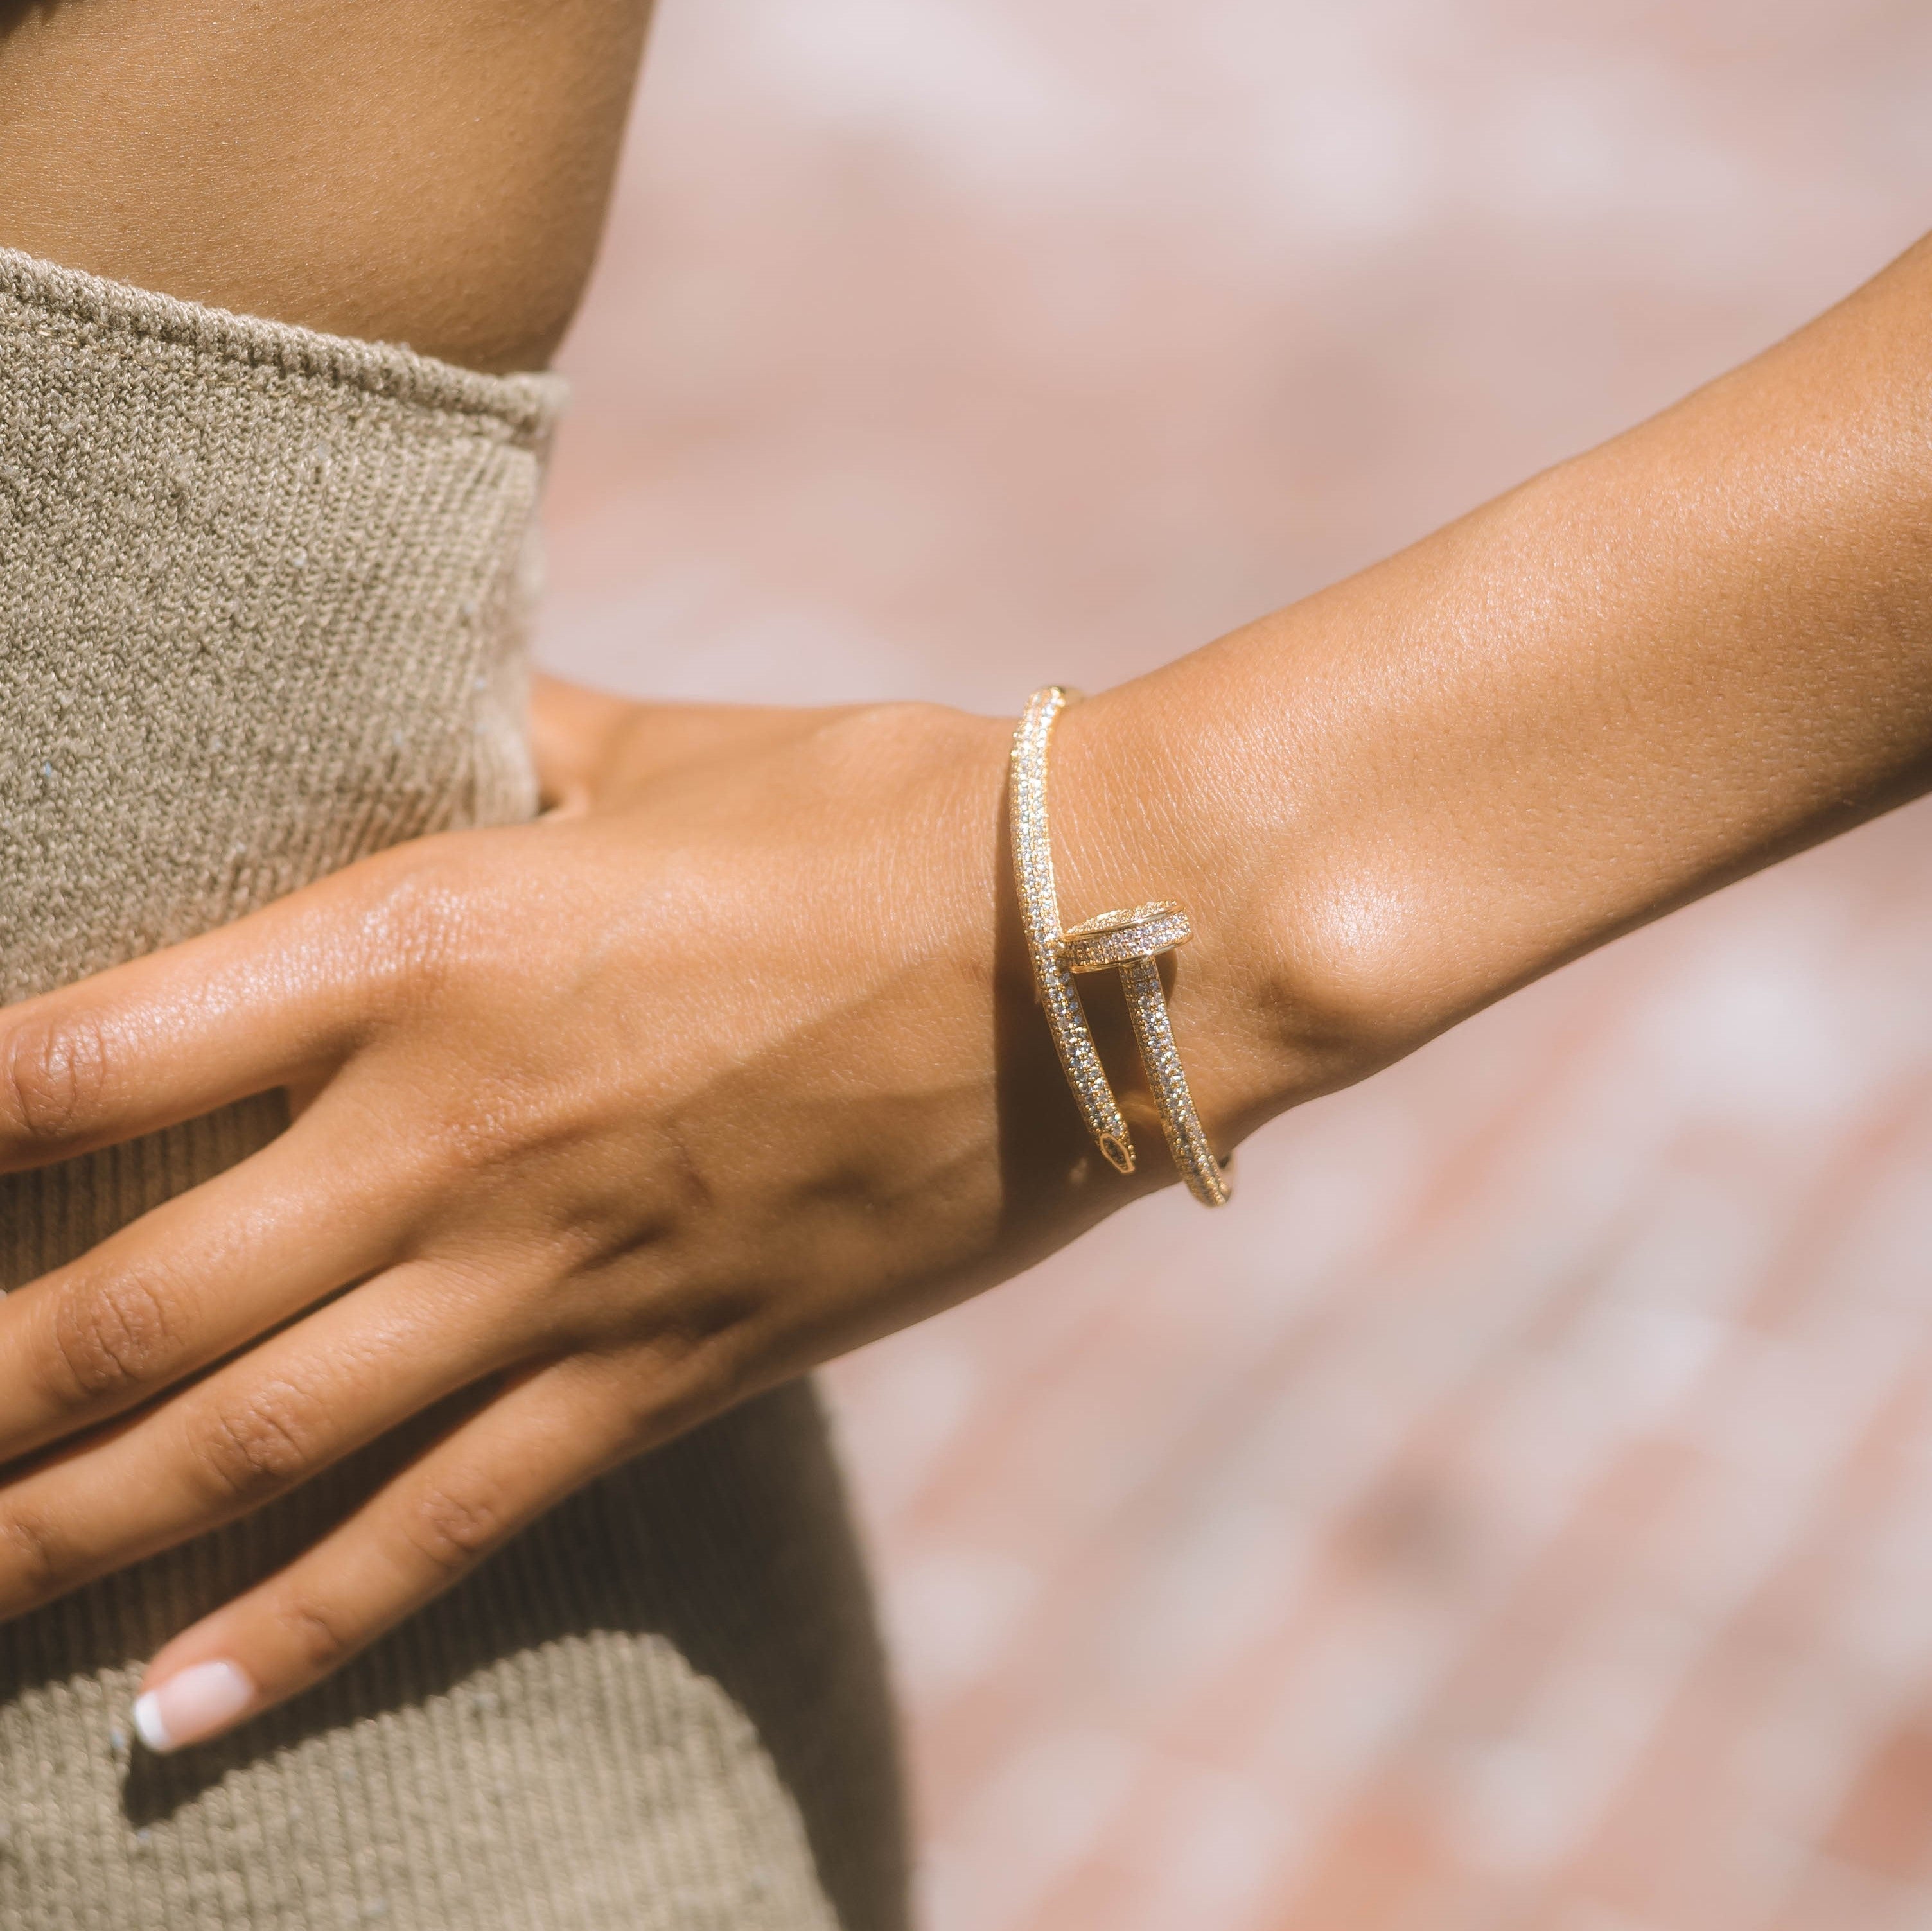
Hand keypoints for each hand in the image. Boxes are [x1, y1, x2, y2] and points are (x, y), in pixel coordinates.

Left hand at [0, 681, 1121, 1750]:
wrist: (1097, 937)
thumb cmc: (883, 803)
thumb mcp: (664, 748)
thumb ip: (510, 742)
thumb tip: (431, 714)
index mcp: (428, 930)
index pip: (78, 1056)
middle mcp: (454, 1127)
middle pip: (122, 1309)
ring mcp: (559, 1272)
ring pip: (248, 1450)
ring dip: (57, 1534)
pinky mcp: (668, 1370)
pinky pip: (444, 1528)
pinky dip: (294, 1633)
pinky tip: (162, 1715)